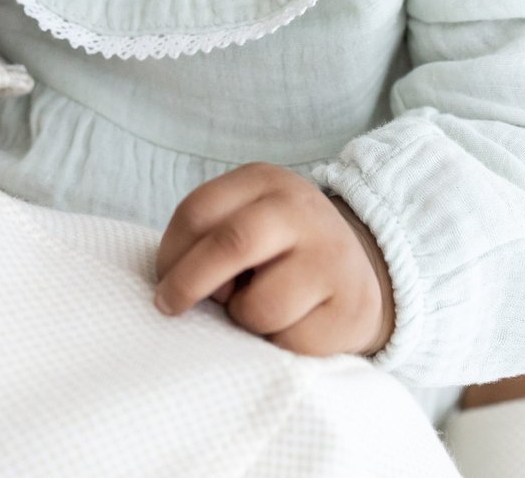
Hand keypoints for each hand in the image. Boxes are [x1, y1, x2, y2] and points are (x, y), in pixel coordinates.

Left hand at [152, 163, 394, 356]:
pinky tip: (295, 322)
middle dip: (189, 282)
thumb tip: (173, 290)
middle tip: (170, 306)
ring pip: (259, 307)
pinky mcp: (350, 308)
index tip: (163, 280)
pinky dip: (278, 343)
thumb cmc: (280, 252)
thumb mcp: (245, 222)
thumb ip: (210, 239)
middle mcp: (302, 211)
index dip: (170, 253)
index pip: (198, 211)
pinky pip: (290, 342)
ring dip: (244, 319)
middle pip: (232, 243)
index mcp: (265, 182)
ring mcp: (332, 258)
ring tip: (260, 308)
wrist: (361, 273)